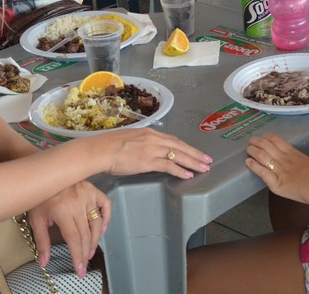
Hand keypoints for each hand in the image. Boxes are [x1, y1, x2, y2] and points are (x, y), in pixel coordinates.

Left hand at [27, 181, 109, 276]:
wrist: (44, 172)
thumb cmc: (39, 196)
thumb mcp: (36, 218)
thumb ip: (42, 241)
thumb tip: (44, 262)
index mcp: (63, 210)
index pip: (74, 239)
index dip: (77, 256)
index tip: (79, 269)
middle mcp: (78, 203)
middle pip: (86, 233)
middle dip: (86, 252)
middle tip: (84, 264)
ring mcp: (88, 195)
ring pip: (97, 222)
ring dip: (95, 239)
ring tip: (90, 251)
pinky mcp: (93, 189)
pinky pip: (106, 205)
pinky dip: (106, 218)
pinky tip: (102, 229)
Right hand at [88, 128, 211, 177]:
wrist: (100, 150)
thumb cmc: (109, 146)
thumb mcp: (129, 140)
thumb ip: (140, 143)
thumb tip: (144, 150)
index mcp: (149, 133)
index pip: (172, 139)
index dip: (185, 146)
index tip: (195, 151)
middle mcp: (153, 139)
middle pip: (180, 146)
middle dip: (195, 154)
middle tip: (208, 160)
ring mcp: (152, 149)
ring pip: (178, 155)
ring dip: (193, 162)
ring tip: (204, 168)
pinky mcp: (148, 161)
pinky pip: (169, 166)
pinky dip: (180, 170)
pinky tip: (188, 175)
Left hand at [245, 133, 308, 203]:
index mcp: (294, 154)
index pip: (277, 140)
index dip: (268, 137)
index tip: (263, 136)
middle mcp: (284, 159)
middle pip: (267, 146)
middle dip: (257, 142)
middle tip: (251, 141)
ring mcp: (279, 170)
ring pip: (263, 156)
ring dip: (253, 151)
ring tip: (248, 149)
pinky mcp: (276, 183)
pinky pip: (262, 172)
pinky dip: (254, 166)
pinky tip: (248, 162)